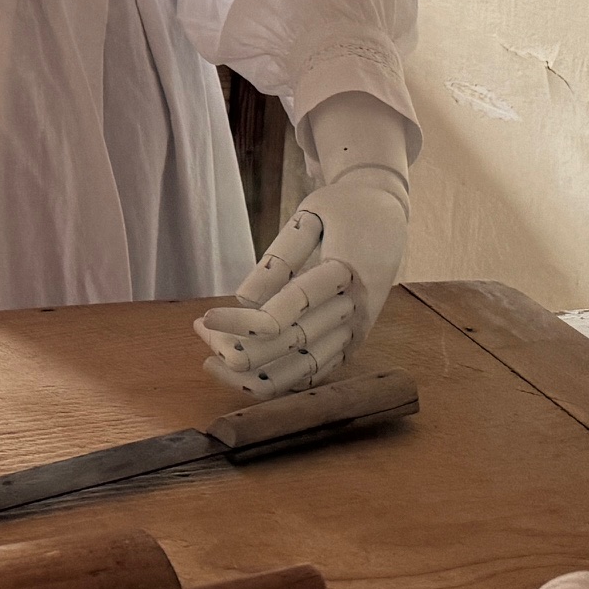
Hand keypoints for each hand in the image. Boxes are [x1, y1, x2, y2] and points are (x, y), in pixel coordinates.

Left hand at [195, 92, 410, 400]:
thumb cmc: (342, 208)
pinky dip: (279, 380)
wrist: (388, 215)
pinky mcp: (353, 344)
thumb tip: (244, 300)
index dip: (246, 321)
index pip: (290, 307)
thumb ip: (279, 258)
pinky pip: (315, 373)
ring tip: (212, 361)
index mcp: (346, 271)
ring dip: (255, 373)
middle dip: (241, 347)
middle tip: (200, 333)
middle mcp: (356, 309)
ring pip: (304, 370)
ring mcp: (357, 332)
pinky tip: (243, 373)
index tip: (206, 319)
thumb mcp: (309, 216)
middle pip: (293, 343)